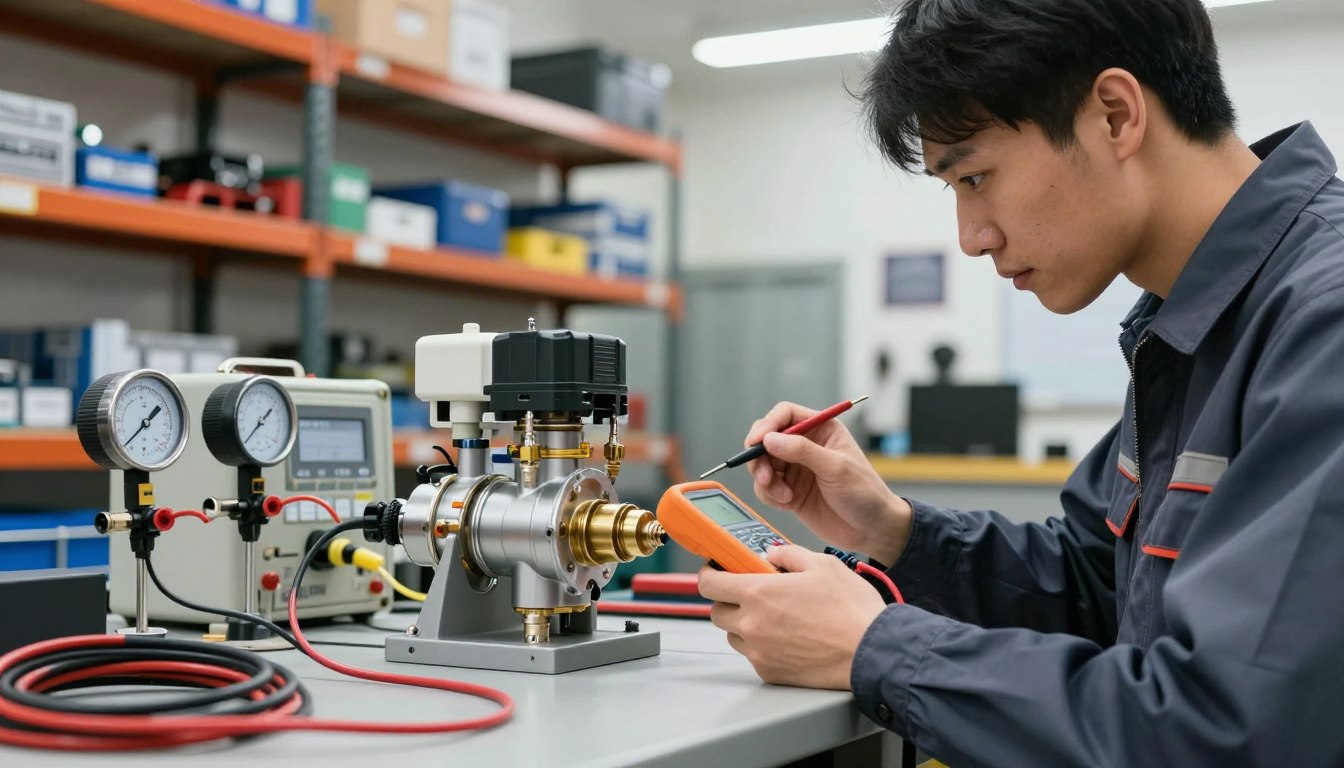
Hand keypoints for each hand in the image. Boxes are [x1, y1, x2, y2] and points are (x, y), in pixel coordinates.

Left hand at [698, 545, 887, 689]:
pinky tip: (787, 637)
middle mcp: (752, 625)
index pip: (709, 584)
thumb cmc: (851, 610)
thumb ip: (789, 554)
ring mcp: (759, 652)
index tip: (716, 571)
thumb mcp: (822, 564)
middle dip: (728, 600)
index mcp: (758, 593)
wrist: (872, 652)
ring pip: (734, 635)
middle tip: (750, 593)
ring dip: (744, 624)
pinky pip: (754, 656)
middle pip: (717, 612)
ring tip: (774, 616)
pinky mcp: (771, 673)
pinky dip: (762, 646)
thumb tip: (772, 554)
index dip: (709, 574)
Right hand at [747, 402, 911, 563]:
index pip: (785, 414)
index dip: (768, 425)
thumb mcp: (837, 468)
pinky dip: (769, 495)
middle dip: (760, 456)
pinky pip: (766, 487)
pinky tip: (787, 503)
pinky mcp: (789, 491)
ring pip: (762, 463)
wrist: (871, 530)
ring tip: (783, 495)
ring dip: (765, 479)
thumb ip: (802, 451)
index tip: (757, 442)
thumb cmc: (865, 494)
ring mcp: (796, 469)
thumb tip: (770, 439)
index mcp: (822, 429)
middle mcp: (806, 445)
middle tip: (764, 476)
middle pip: (767, 438)